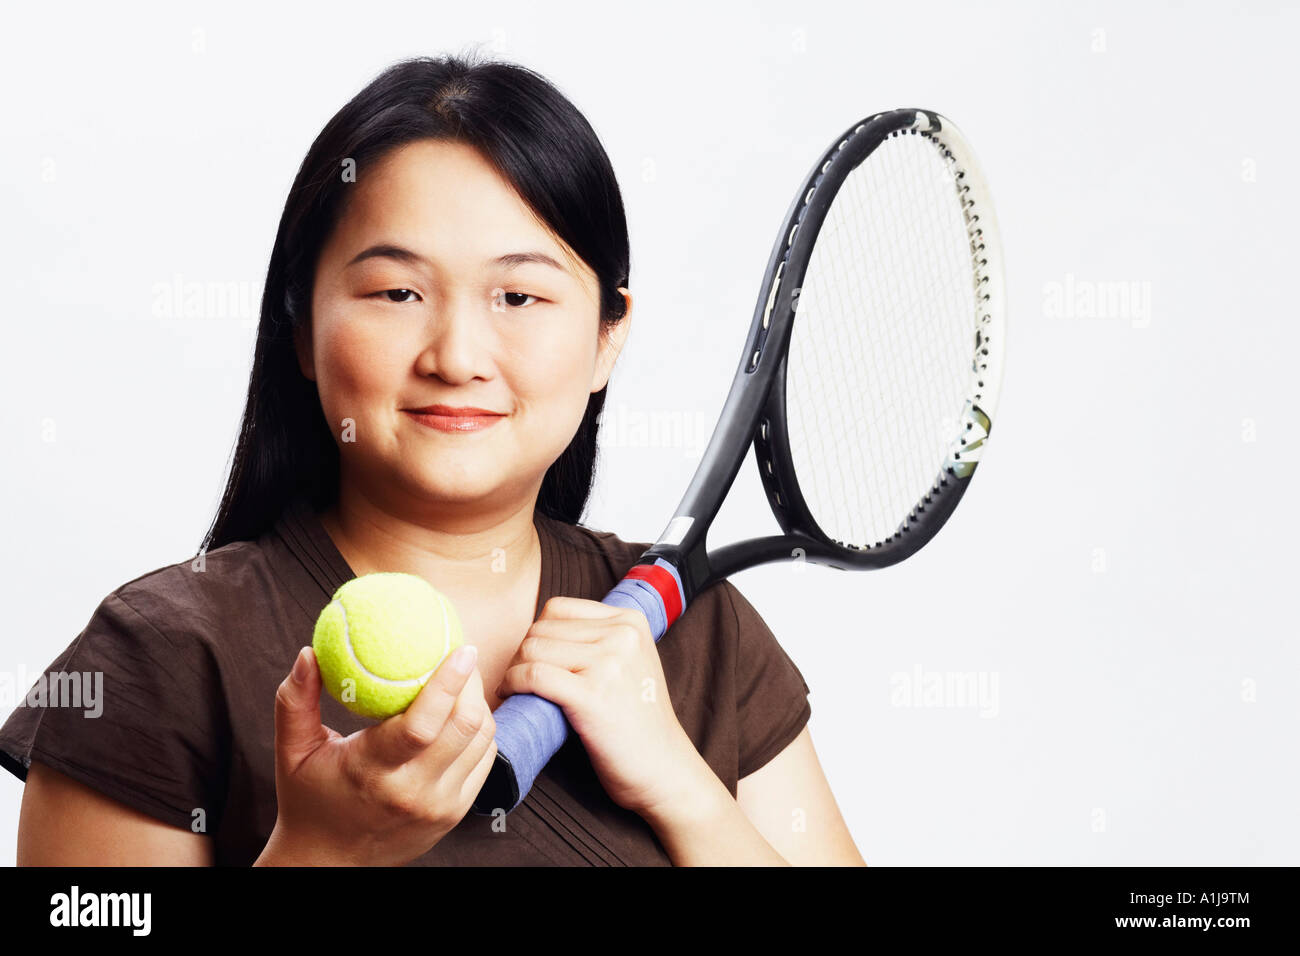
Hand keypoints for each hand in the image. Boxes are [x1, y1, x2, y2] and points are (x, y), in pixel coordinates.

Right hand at [260, 643, 496, 866]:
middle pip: (466, 726)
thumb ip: (295, 701)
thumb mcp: (293, 751)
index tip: (461, 648)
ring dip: (478, 704)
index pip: (423, 724)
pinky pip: (484, 760)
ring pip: (482, 740)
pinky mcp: (455, 813)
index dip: (449, 682)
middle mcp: (413, 791)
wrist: (329, 862)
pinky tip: (461, 713)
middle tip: (462, 654)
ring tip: (462, 680)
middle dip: (472, 682)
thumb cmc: (308, 799)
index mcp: (373, 771)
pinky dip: (479, 732)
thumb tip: (308, 653)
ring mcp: (440, 805)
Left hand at [494, 596, 702, 817]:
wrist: (664, 769)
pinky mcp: (592, 695)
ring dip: (514, 671)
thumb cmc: (639, 723)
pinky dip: (513, 685)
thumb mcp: (630, 664)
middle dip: (521, 655)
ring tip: (516, 691)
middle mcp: (622, 635)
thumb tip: (536, 634)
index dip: (537, 634)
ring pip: (533, 650)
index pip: (558, 609)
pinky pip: (533, 676)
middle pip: (541, 629)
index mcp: (631, 621)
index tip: (532, 660)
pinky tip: (513, 697)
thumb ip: (597, 640)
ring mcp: (609, 663)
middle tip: (519, 681)